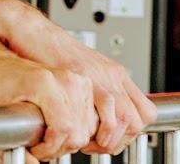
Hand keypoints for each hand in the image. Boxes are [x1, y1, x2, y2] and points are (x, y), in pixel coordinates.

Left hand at [0, 44, 97, 161]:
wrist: (2, 63)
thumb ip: (12, 143)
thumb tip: (31, 163)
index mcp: (44, 82)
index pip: (63, 128)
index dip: (50, 147)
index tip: (36, 150)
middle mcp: (65, 79)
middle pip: (78, 132)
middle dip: (58, 148)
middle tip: (39, 146)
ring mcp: (77, 80)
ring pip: (87, 129)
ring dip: (69, 141)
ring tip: (48, 138)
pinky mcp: (83, 84)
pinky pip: (91, 120)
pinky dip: (79, 131)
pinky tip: (60, 130)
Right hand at [4, 10, 156, 154]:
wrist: (35, 34)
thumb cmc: (51, 54)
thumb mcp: (82, 72)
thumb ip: (94, 92)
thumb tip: (98, 119)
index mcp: (115, 74)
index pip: (145, 112)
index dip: (132, 132)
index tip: (112, 140)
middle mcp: (113, 75)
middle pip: (139, 118)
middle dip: (121, 140)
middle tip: (101, 145)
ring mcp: (102, 75)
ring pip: (127, 118)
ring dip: (111, 139)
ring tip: (91, 143)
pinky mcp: (86, 78)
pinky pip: (108, 111)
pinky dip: (99, 131)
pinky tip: (82, 133)